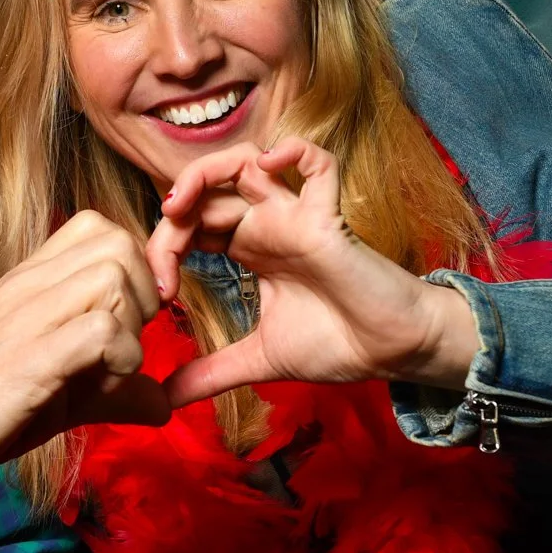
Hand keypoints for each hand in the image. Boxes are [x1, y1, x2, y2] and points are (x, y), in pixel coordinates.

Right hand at [0, 209, 170, 495]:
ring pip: (114, 275)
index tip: (137, 316)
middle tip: (127, 341)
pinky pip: (101, 330)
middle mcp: (30, 285)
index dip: (137, 267)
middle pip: (119, 243)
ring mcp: (27, 316)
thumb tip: (163, 402)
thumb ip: (112, 386)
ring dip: (131, 327)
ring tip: (110, 367)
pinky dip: (120, 360)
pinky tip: (99, 387)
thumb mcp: (59, 387)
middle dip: (144, 293)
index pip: (99, 227)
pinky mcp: (30, 358)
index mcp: (32, 280)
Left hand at [145, 137, 478, 407]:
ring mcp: (297, 217)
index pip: (191, 224)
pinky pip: (318, 164)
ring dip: (206, 172)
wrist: (391, 353)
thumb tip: (164, 400)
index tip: (160, 294)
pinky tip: (265, 168)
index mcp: (249, 248)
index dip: (164, 247)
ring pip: (247, 161)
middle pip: (207, 191)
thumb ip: (212, 373)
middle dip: (173, 213)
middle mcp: (268, 225)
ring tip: (182, 205)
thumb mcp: (259, 360)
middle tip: (161, 252)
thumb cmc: (337, 344)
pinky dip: (293, 152)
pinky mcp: (328, 219)